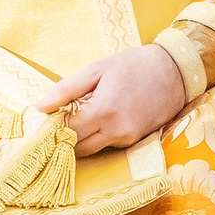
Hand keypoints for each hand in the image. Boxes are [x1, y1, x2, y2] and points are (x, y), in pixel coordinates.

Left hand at [34, 44, 187, 156]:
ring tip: (82, 116)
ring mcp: (128, 138)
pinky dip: (100, 135)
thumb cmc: (133, 65)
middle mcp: (116, 130)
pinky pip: (109, 144)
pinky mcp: (137, 141)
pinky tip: (102, 118)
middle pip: (77, 147)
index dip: (53, 127)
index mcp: (104, 110)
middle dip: (65, 137)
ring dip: (82, 138)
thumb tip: (40, 107)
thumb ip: (66, 90)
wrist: (174, 70)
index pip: (66, 132)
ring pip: (93, 148)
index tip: (46, 120)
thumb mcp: (97, 70)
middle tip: (60, 120)